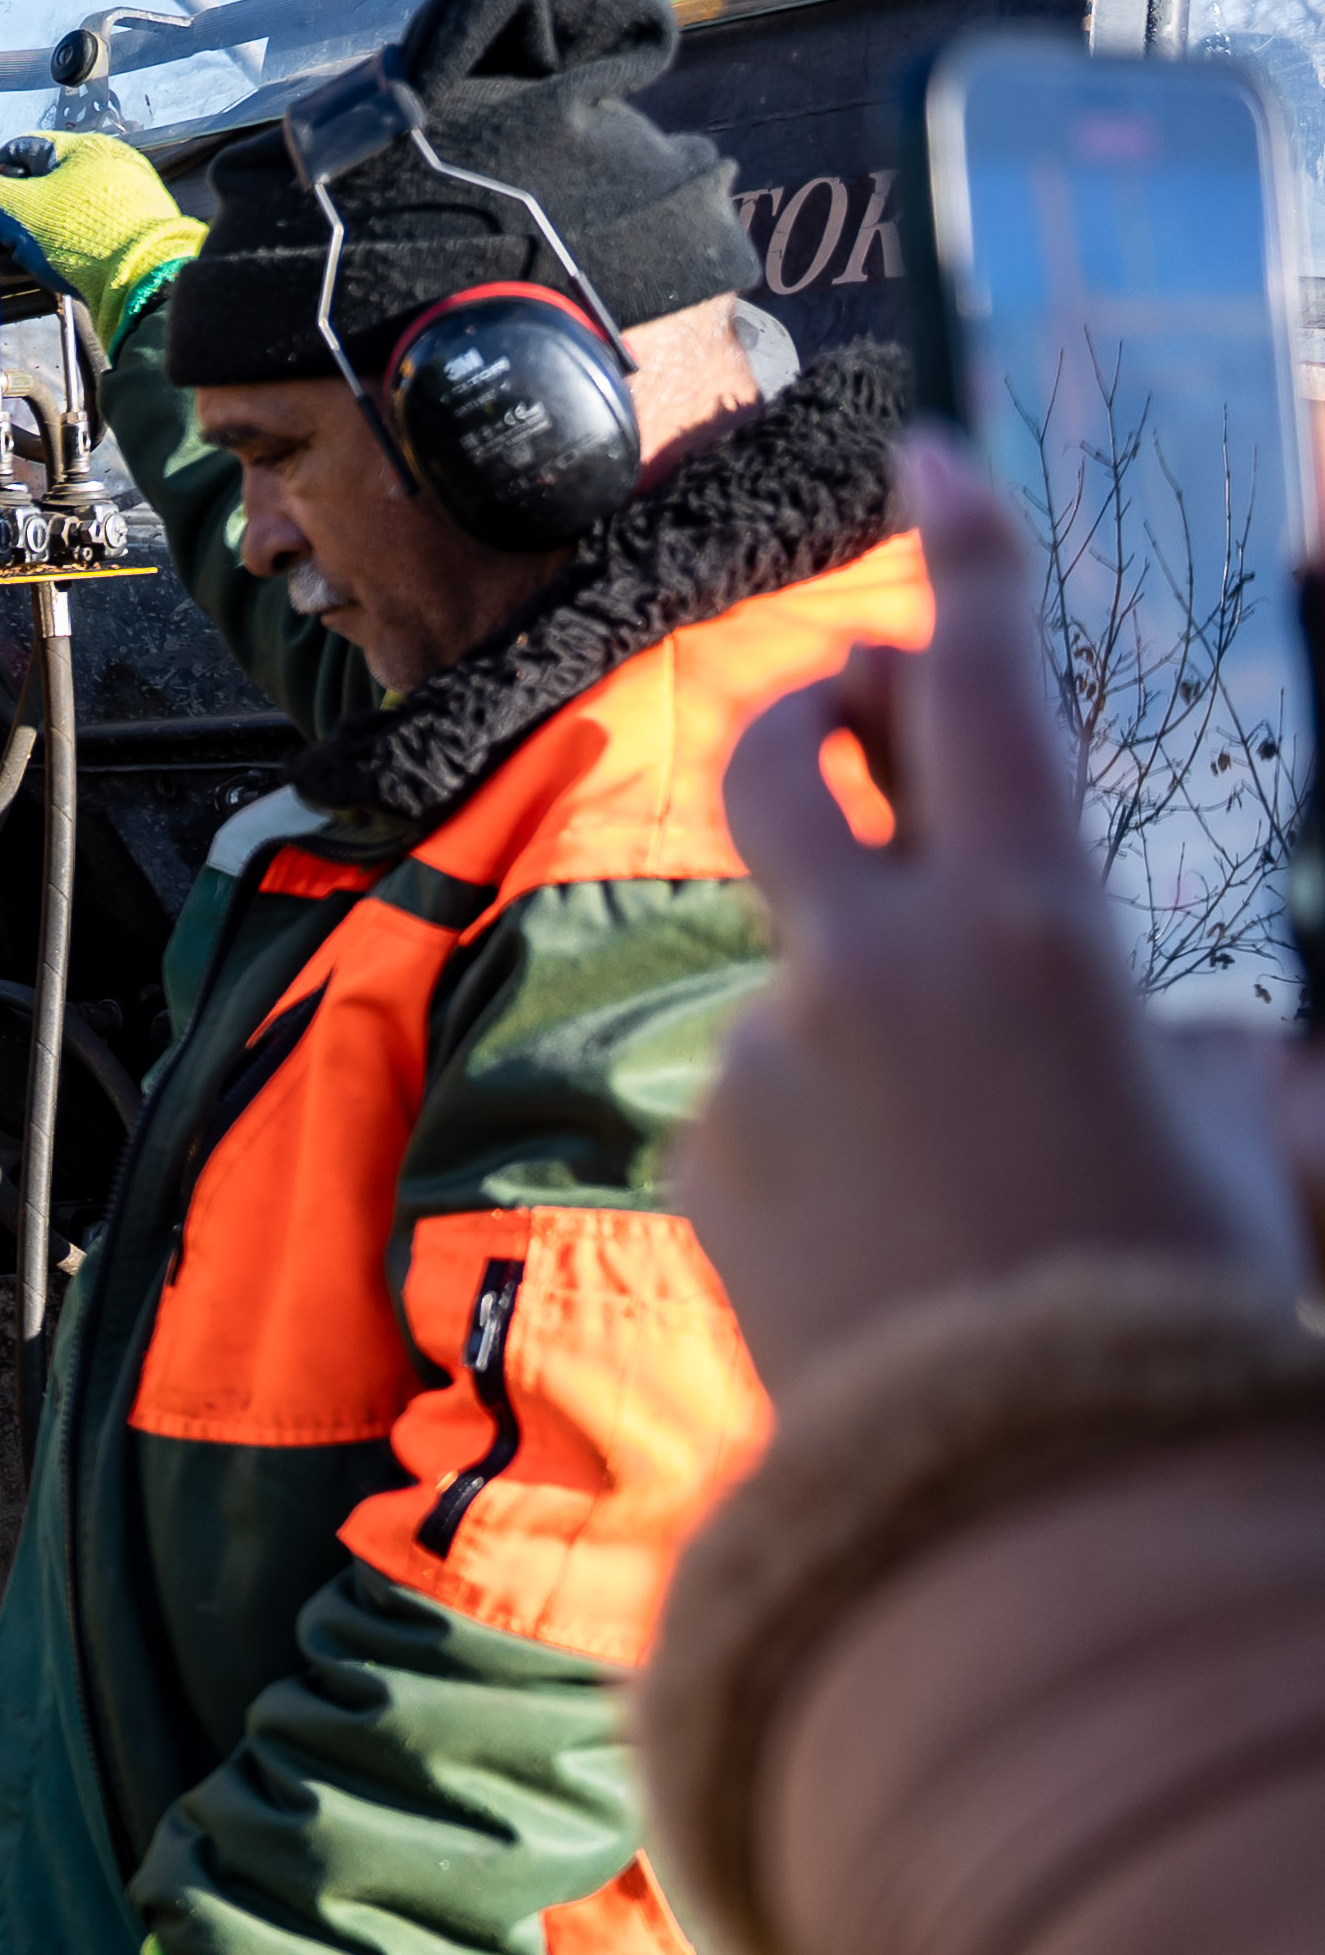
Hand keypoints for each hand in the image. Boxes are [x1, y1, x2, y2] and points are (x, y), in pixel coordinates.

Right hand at [0, 133, 201, 353]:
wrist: (144, 282)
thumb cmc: (83, 235)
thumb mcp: (15, 210)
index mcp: (83, 149)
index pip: (17, 150)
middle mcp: (104, 170)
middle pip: (33, 186)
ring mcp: (116, 206)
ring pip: (50, 217)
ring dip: (16, 239)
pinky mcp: (122, 240)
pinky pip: (72, 240)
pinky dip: (44, 253)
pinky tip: (25, 272)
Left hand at [682, 423, 1302, 1390]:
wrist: (1018, 1498)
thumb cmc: (1168, 1308)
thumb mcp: (1246, 1138)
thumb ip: (1206, 1045)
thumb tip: (1187, 1038)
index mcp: (1027, 927)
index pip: (990, 684)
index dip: (965, 556)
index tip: (927, 457)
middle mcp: (866, 967)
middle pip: (796, 760)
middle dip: (828, 712)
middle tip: (870, 715)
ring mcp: (766, 1061)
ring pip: (813, 972)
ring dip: (880, 1009)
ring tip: (984, 1155)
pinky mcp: (708, 1158)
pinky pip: (779, 1104)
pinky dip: (844, 1134)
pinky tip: (915, 1242)